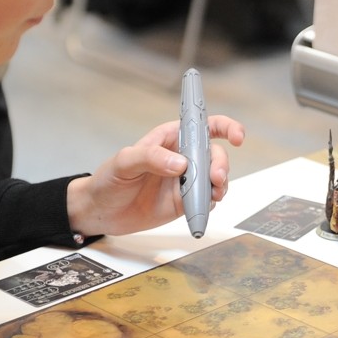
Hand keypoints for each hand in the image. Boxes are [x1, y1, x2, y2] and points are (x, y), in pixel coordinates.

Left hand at [65, 115, 244, 236]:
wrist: (100, 212)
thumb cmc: (108, 180)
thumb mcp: (124, 161)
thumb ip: (151, 158)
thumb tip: (181, 165)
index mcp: (170, 138)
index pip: (203, 124)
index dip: (226, 126)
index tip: (236, 136)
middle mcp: (183, 157)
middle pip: (215, 154)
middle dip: (221, 164)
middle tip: (215, 178)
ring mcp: (186, 180)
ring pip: (216, 178)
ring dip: (221, 185)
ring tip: (213, 194)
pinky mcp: (186, 202)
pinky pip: (207, 200)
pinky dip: (211, 203)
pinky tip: (203, 207)